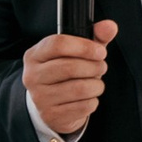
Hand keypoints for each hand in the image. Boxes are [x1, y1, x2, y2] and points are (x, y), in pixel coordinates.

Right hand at [23, 20, 118, 138]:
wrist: (49, 105)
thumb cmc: (64, 74)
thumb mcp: (75, 53)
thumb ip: (94, 38)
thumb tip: (109, 26)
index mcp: (34, 55)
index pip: (58, 44)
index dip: (84, 46)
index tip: (100, 51)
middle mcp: (32, 76)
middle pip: (70, 67)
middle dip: (94, 66)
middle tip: (100, 67)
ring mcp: (40, 97)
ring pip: (80, 88)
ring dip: (96, 85)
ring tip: (96, 83)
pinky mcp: (51, 115)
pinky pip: (83, 106)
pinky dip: (92, 101)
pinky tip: (87, 98)